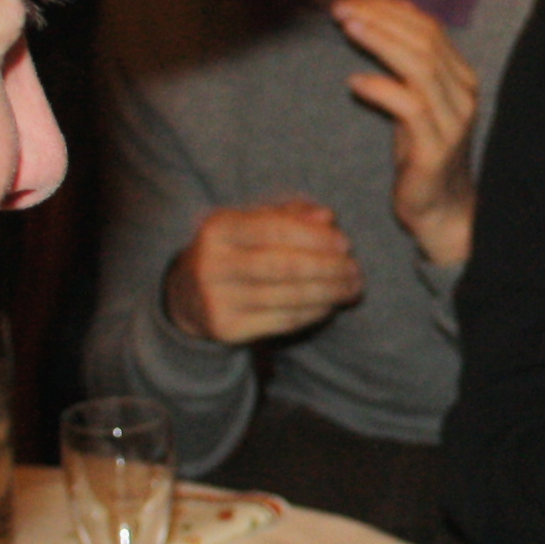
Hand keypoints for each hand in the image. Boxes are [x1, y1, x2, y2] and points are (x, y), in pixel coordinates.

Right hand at [165, 198, 362, 344]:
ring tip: (352, 288)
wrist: (188, 295)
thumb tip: (326, 217)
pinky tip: (330, 305)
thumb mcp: (252, 223)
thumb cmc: (234, 249)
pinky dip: (313, 313)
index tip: (345, 244)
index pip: (275, 229)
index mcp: (219, 228)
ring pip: (288, 297)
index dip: (315, 237)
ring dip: (329, 293)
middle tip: (355, 270)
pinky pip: (283, 321)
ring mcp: (218, 299)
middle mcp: (213, 264)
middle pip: (285, 267)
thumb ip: (290, 214)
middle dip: (329, 269)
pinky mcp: (227, 329)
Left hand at [331, 0, 484, 268]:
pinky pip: (410, 109)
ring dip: (380, 43)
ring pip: (420, 68)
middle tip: (342, 8)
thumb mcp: (416, 99)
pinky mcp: (435, 150)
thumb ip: (410, 61)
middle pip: (425, 41)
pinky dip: (382, 90)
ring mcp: (452, 122)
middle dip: (381, 19)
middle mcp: (463, 95)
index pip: (429, 28)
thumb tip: (394, 9)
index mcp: (462, 77)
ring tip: (348, 29)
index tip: (354, 1)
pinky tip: (355, 81)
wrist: (440, 208)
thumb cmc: (422, 151)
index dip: (390, 9)